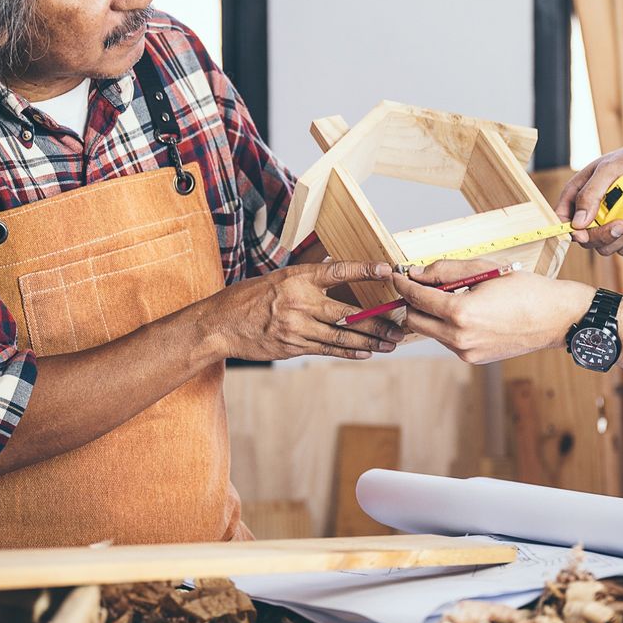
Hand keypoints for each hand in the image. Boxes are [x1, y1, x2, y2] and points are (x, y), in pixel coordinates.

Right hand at [206, 261, 407, 361]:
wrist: (221, 324)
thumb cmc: (250, 297)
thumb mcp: (278, 278)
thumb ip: (307, 277)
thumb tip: (335, 270)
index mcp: (297, 277)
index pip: (338, 270)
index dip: (365, 270)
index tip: (388, 269)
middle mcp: (299, 301)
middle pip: (347, 312)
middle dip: (377, 320)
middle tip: (401, 323)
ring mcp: (296, 327)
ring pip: (341, 335)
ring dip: (370, 340)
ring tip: (391, 343)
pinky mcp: (293, 346)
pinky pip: (327, 349)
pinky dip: (348, 351)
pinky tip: (366, 352)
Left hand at [389, 260, 595, 364]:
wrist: (556, 318)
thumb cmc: (525, 289)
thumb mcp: (483, 269)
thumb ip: (445, 270)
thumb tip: (416, 273)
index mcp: (460, 312)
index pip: (416, 297)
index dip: (403, 283)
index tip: (397, 274)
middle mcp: (459, 337)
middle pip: (414, 319)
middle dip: (413, 301)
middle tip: (422, 284)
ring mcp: (466, 352)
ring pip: (429, 331)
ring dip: (430, 313)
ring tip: (451, 296)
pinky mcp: (473, 359)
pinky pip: (447, 340)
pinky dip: (447, 325)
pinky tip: (466, 311)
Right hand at [558, 116, 622, 255]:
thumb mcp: (609, 169)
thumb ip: (590, 194)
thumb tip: (578, 223)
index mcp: (577, 194)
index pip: (563, 219)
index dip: (570, 231)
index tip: (585, 235)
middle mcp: (590, 213)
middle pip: (586, 240)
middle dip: (605, 235)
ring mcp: (608, 224)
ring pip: (606, 248)